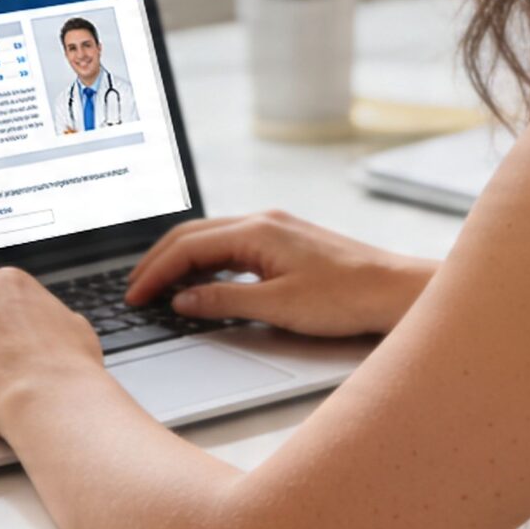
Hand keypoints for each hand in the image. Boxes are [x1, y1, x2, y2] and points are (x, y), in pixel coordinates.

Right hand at [126, 211, 434, 337]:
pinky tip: (202, 280)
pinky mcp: (288, 241)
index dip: (155, 273)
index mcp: (257, 231)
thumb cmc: (346, 298)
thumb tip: (183, 301)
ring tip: (159, 286)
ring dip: (181, 259)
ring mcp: (277, 228)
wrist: (395, 290)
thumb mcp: (278, 307)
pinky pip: (233, 244)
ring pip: (212, 237)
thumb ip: (224, 302)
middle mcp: (264, 221)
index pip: (187, 247)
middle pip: (193, 235)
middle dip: (158, 261)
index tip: (134, 296)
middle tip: (135, 289)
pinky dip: (207, 261)